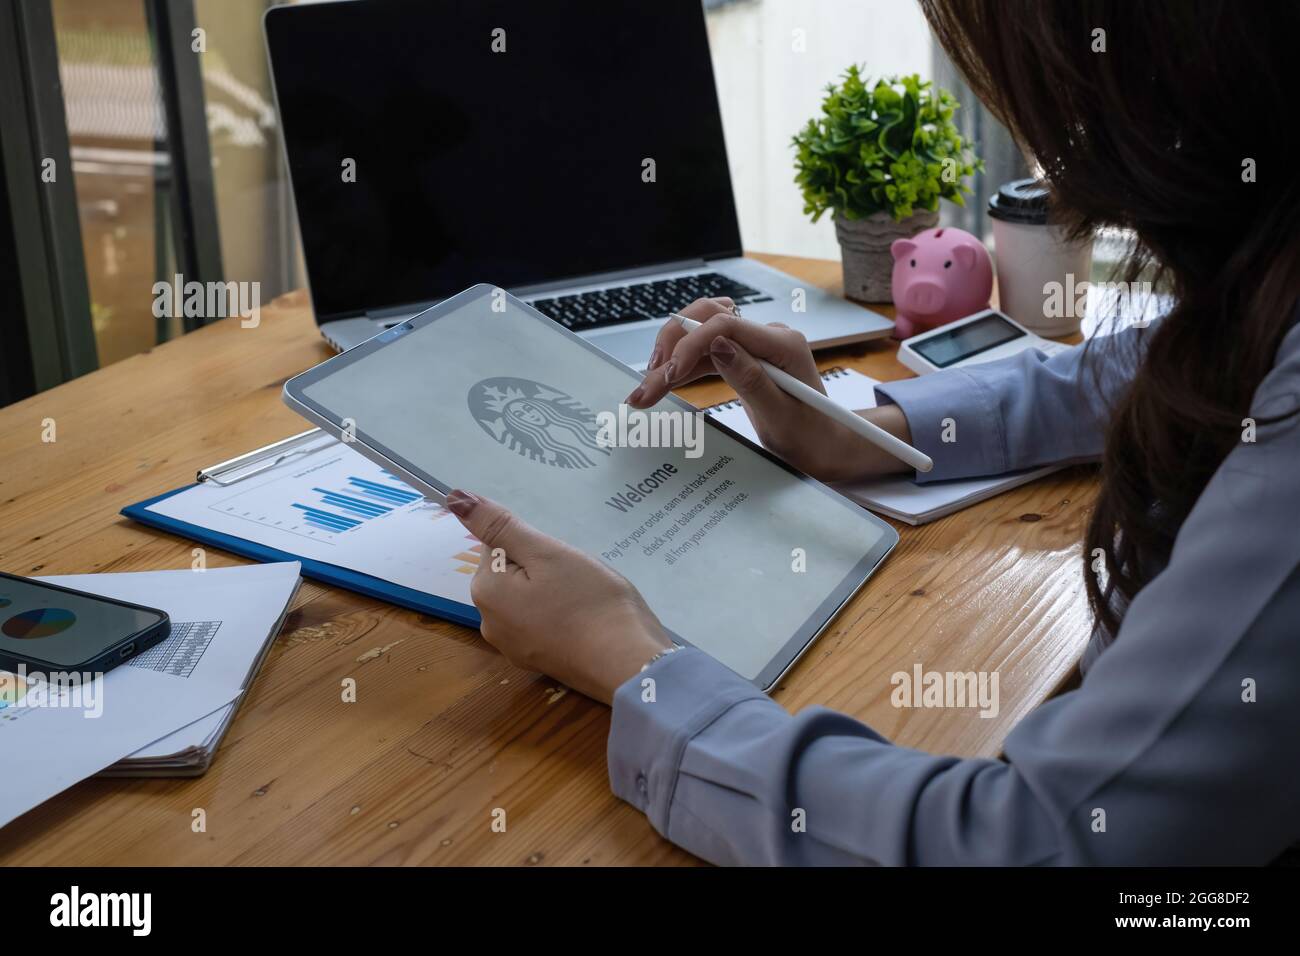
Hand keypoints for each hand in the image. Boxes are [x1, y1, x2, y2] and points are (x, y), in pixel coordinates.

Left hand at [445, 490, 672, 704]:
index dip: (534, 545)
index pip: (498, 545)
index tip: (560, 560)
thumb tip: (455, 498)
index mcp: (486, 591)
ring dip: (551, 590)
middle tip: (574, 578)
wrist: (628, 664)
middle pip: (510, 573)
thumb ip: (500, 526)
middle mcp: (489, 622)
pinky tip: (582, 620)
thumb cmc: (589, 602)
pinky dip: (558, 614)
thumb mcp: (546, 553)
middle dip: (541, 567)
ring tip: (582, 599)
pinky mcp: (536, 661)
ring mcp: (512, 647)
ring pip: (526, 597)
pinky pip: (539, 621)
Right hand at [624, 298, 914, 481]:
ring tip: (647, 386)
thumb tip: (718, 345)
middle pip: (708, 318)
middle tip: (648, 381)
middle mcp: (768, 336)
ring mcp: (755, 344)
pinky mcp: (744, 357)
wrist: (825, 445)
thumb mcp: (780, 415)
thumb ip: (750, 379)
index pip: (726, 326)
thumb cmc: (811, 436)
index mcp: (783, 344)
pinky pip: (706, 352)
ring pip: (701, 333)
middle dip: (673, 345)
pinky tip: (662, 382)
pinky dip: (683, 366)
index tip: (667, 375)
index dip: (690, 345)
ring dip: (672, 355)